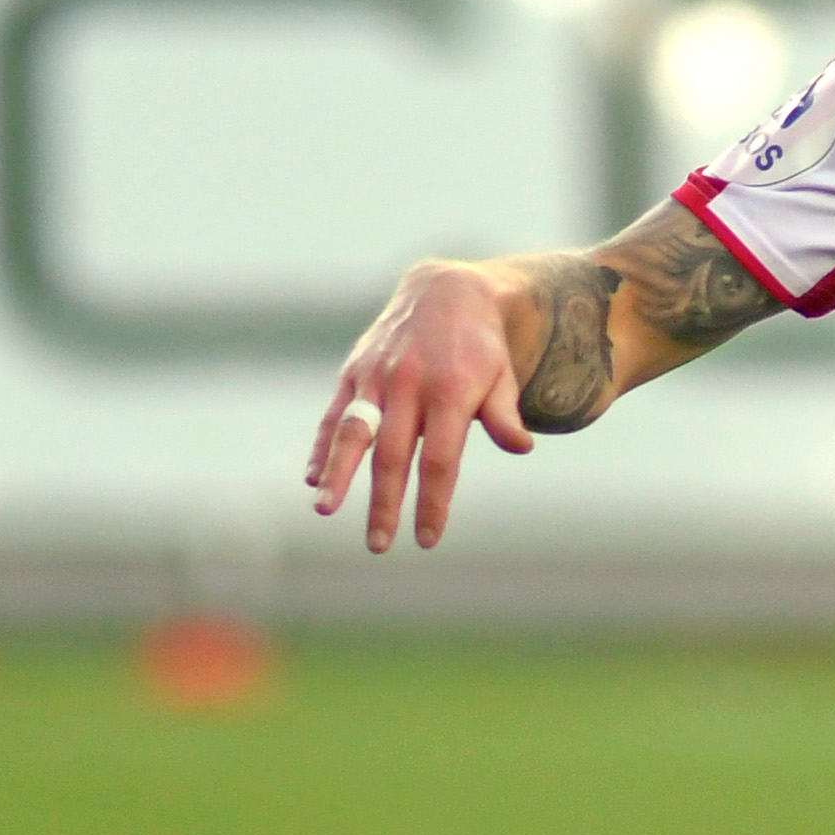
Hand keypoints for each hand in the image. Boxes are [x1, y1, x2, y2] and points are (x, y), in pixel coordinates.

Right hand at [307, 261, 531, 550]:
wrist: (445, 290)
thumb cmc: (480, 346)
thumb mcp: (503, 375)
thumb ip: (504, 414)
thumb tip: (521, 447)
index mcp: (451, 391)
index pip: (440, 460)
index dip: (432, 501)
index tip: (427, 539)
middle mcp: (409, 384)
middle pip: (393, 455)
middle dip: (383, 503)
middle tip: (378, 544)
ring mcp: (377, 376)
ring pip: (353, 432)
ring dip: (337, 473)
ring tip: (323, 509)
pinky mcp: (355, 370)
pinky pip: (335, 412)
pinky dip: (322, 445)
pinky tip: (312, 477)